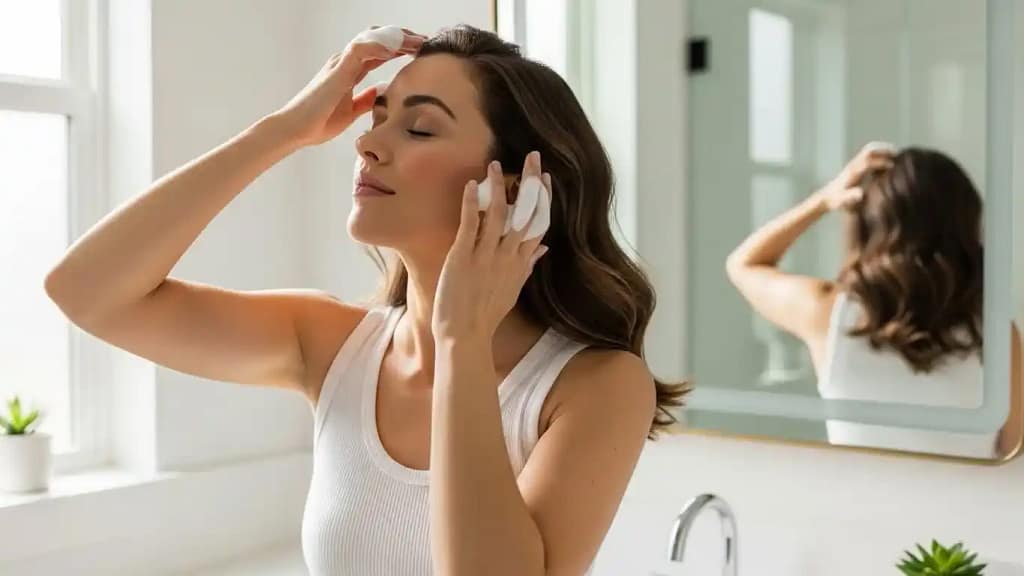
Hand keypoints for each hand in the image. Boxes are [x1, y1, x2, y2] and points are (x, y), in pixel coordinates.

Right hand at [271, 26, 425, 147]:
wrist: (296, 130)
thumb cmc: (318, 122)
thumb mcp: (352, 111)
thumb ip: (367, 99)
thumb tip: (384, 92)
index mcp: (350, 70)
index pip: (380, 51)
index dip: (401, 48)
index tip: (422, 51)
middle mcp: (346, 61)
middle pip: (379, 39)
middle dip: (403, 38)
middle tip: (426, 42)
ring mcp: (341, 62)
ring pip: (373, 38)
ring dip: (397, 38)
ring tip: (418, 41)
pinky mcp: (338, 69)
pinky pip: (362, 48)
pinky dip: (381, 45)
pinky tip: (398, 48)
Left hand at [432, 152, 551, 340]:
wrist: (465, 335)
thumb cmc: (485, 315)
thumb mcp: (513, 289)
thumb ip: (528, 265)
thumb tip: (543, 249)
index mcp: (521, 263)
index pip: (538, 223)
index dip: (543, 198)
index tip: (545, 177)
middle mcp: (508, 256)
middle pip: (524, 212)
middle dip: (529, 183)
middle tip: (533, 157)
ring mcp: (486, 256)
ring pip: (497, 214)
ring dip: (497, 187)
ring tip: (495, 165)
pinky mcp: (463, 257)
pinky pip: (469, 225)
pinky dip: (470, 203)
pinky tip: (470, 185)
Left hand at [815, 141, 895, 210]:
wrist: (826, 198)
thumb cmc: (835, 200)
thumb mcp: (842, 201)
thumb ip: (850, 197)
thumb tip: (860, 194)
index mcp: (853, 173)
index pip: (868, 162)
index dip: (881, 162)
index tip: (893, 166)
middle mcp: (853, 166)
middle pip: (869, 151)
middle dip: (884, 150)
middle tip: (898, 154)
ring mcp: (854, 165)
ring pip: (869, 151)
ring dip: (883, 150)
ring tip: (896, 155)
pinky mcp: (855, 167)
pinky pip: (868, 155)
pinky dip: (879, 154)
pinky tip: (888, 162)